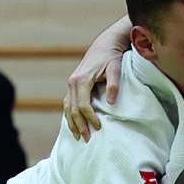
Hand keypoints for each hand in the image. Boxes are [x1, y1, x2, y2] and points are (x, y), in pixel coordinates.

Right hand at [64, 16, 130, 140]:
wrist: (105, 44)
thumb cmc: (111, 56)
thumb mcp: (116, 68)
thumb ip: (114, 85)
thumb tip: (112, 103)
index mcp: (81, 80)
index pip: (82, 105)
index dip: (89, 117)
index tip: (98, 127)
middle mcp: (72, 82)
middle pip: (72, 109)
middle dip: (79, 125)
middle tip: (87, 139)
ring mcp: (71, 83)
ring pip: (67, 107)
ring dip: (72, 123)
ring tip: (78, 137)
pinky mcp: (73, 84)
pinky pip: (68, 103)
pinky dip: (69, 115)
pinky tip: (74, 124)